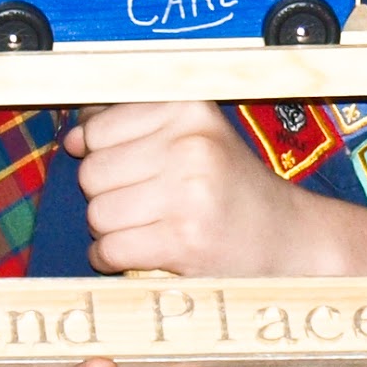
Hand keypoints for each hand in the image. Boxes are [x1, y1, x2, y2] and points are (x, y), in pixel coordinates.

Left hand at [65, 101, 306, 276]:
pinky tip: (136, 253)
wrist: (292, 239)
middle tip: (139, 203)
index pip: (97, 127)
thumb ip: (133, 126)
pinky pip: (111, 249)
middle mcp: (190, 143)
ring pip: (98, 213)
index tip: (124, 167)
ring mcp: (189, 192)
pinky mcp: (185, 240)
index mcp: (188, 108)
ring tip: (143, 227)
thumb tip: (74, 136)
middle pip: (92, 171)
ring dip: (109, 230)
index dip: (98, 153)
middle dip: (103, 194)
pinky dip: (111, 258)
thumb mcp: (194, 136)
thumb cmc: (232, 187)